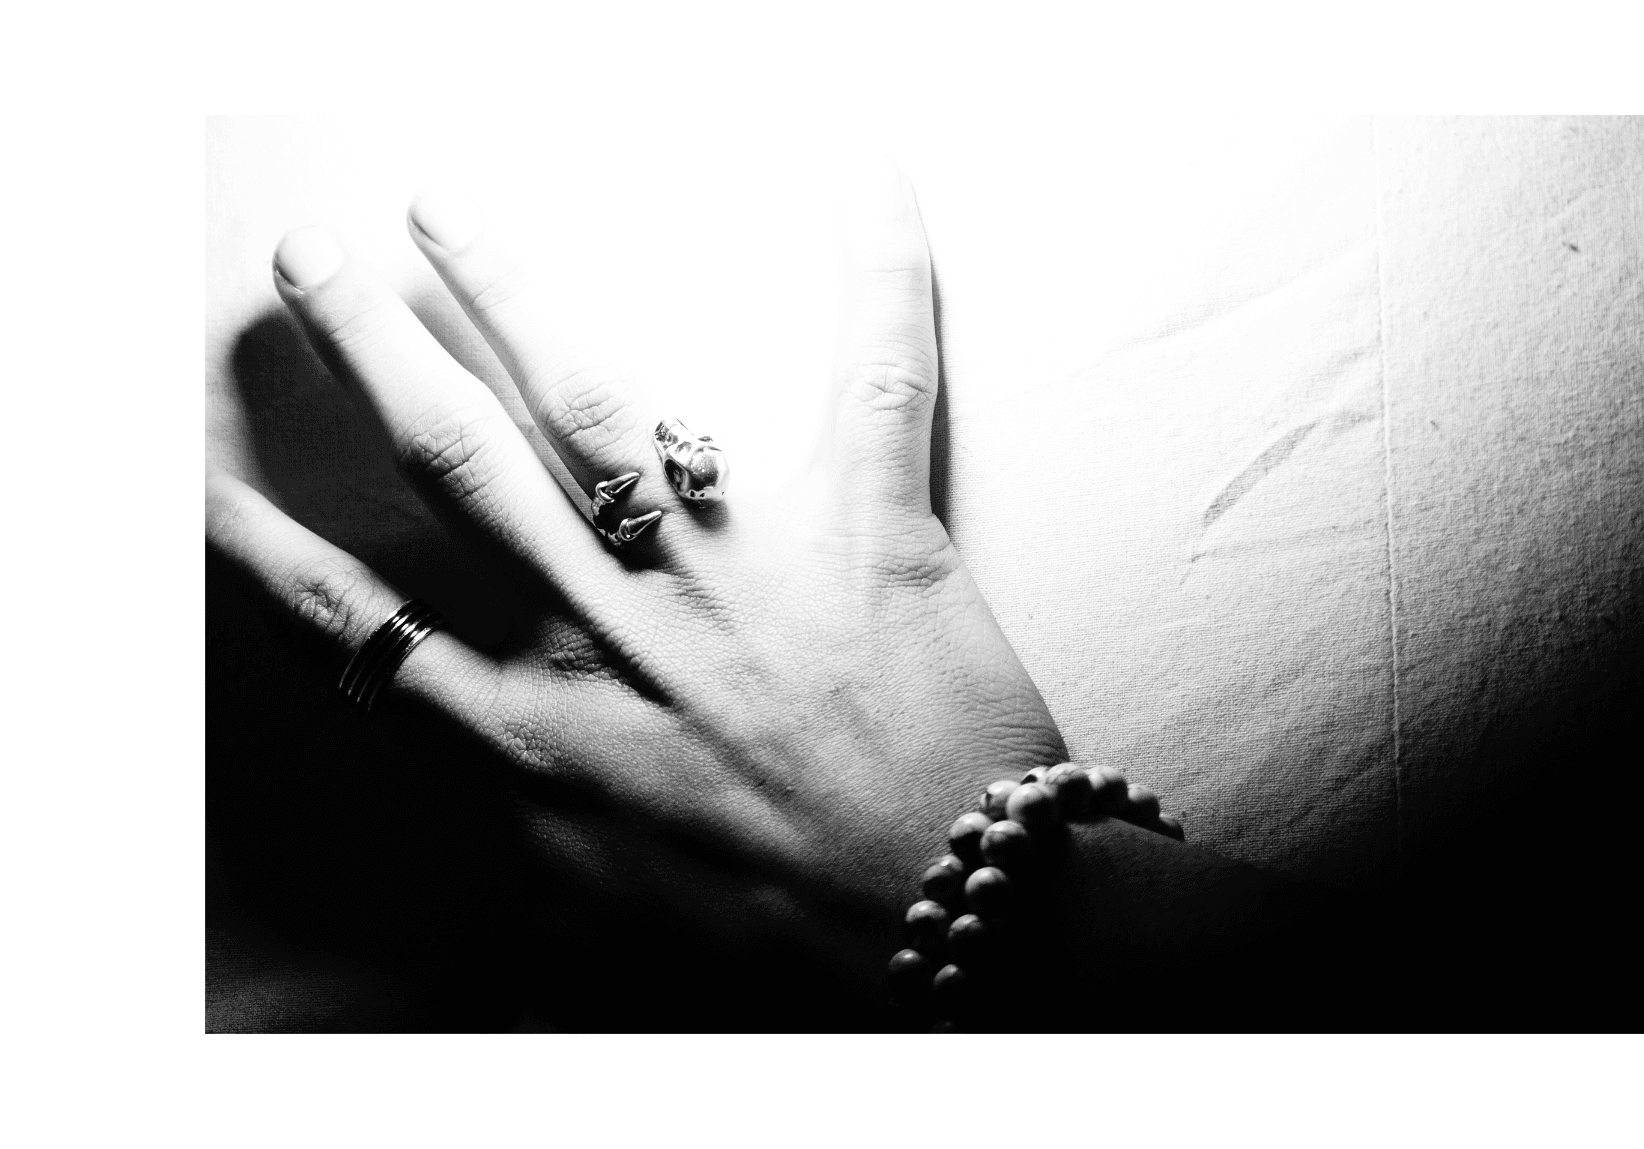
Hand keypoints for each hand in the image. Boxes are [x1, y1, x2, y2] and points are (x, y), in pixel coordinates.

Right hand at [206, 160, 1065, 967]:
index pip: (361, 625)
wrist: (956, 934)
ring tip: (444, 207)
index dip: (263, 548)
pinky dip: (879, 265)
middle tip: (308, 262)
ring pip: (597, 398)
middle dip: (368, 352)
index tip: (201, 480)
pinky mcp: (873, 532)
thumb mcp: (607, 901)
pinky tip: (864, 172)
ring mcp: (739, 569)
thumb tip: (472, 753)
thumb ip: (524, 811)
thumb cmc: (787, 935)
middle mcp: (615, 634)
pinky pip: (876, 374)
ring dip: (508, 288)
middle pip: (455, 464)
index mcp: (540, 738)